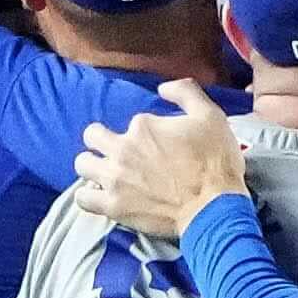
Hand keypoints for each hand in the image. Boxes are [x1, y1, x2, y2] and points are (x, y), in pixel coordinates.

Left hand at [75, 79, 247, 237]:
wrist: (214, 209)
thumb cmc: (216, 164)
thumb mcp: (211, 117)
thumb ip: (186, 93)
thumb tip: (163, 88)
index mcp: (143, 125)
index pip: (133, 122)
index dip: (146, 132)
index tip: (160, 145)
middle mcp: (123, 148)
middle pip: (92, 136)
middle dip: (101, 141)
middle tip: (117, 152)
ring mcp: (115, 178)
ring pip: (82, 164)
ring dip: (92, 166)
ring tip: (106, 173)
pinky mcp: (113, 206)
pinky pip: (83, 198)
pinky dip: (89, 196)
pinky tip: (101, 196)